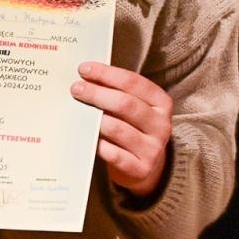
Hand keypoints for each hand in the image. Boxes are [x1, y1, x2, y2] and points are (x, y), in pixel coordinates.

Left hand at [71, 60, 172, 195]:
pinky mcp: (141, 169)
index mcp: (162, 103)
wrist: (149, 166)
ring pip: (117, 128)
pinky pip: (113, 154)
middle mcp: (161, 125)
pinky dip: (97, 144)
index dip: (107, 74)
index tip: (84, 69)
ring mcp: (153, 148)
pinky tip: (86, 138)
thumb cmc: (135, 129)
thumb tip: (86, 77)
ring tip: (77, 112)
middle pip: (125, 104)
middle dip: (97, 94)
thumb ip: (118, 92)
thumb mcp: (136, 108)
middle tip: (76, 89)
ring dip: (93, 119)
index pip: (134, 82)